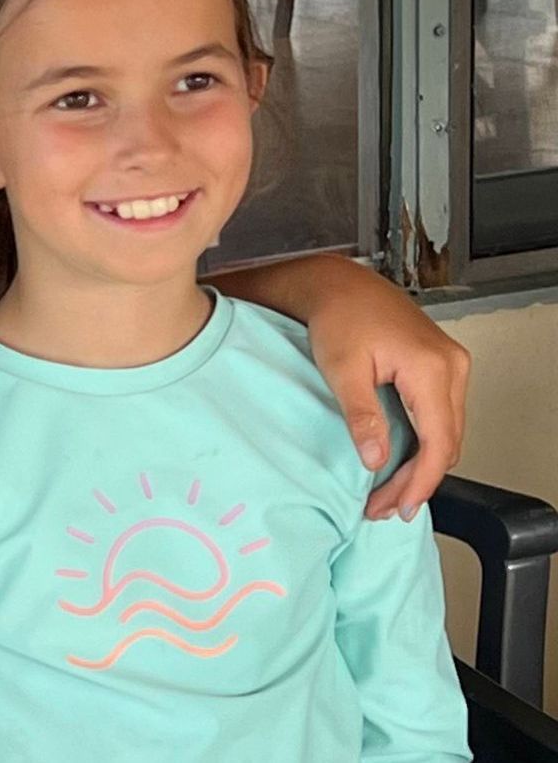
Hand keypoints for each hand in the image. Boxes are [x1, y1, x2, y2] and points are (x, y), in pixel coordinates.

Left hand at [306, 268, 471, 521]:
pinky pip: (443, 414)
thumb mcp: (341, 368)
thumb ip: (361, 414)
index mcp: (431, 368)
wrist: (339, 283)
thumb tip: (377, 460)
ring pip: (448, 431)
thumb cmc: (336, 317)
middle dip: (418, 480)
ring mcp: (452, 364)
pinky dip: (425, 441)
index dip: (420, 482)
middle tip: (384, 506)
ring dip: (423, 463)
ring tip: (389, 491)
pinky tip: (401, 458)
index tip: (397, 508)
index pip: (439, 443)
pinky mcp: (443, 364)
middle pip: (448, 442)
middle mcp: (453, 366)